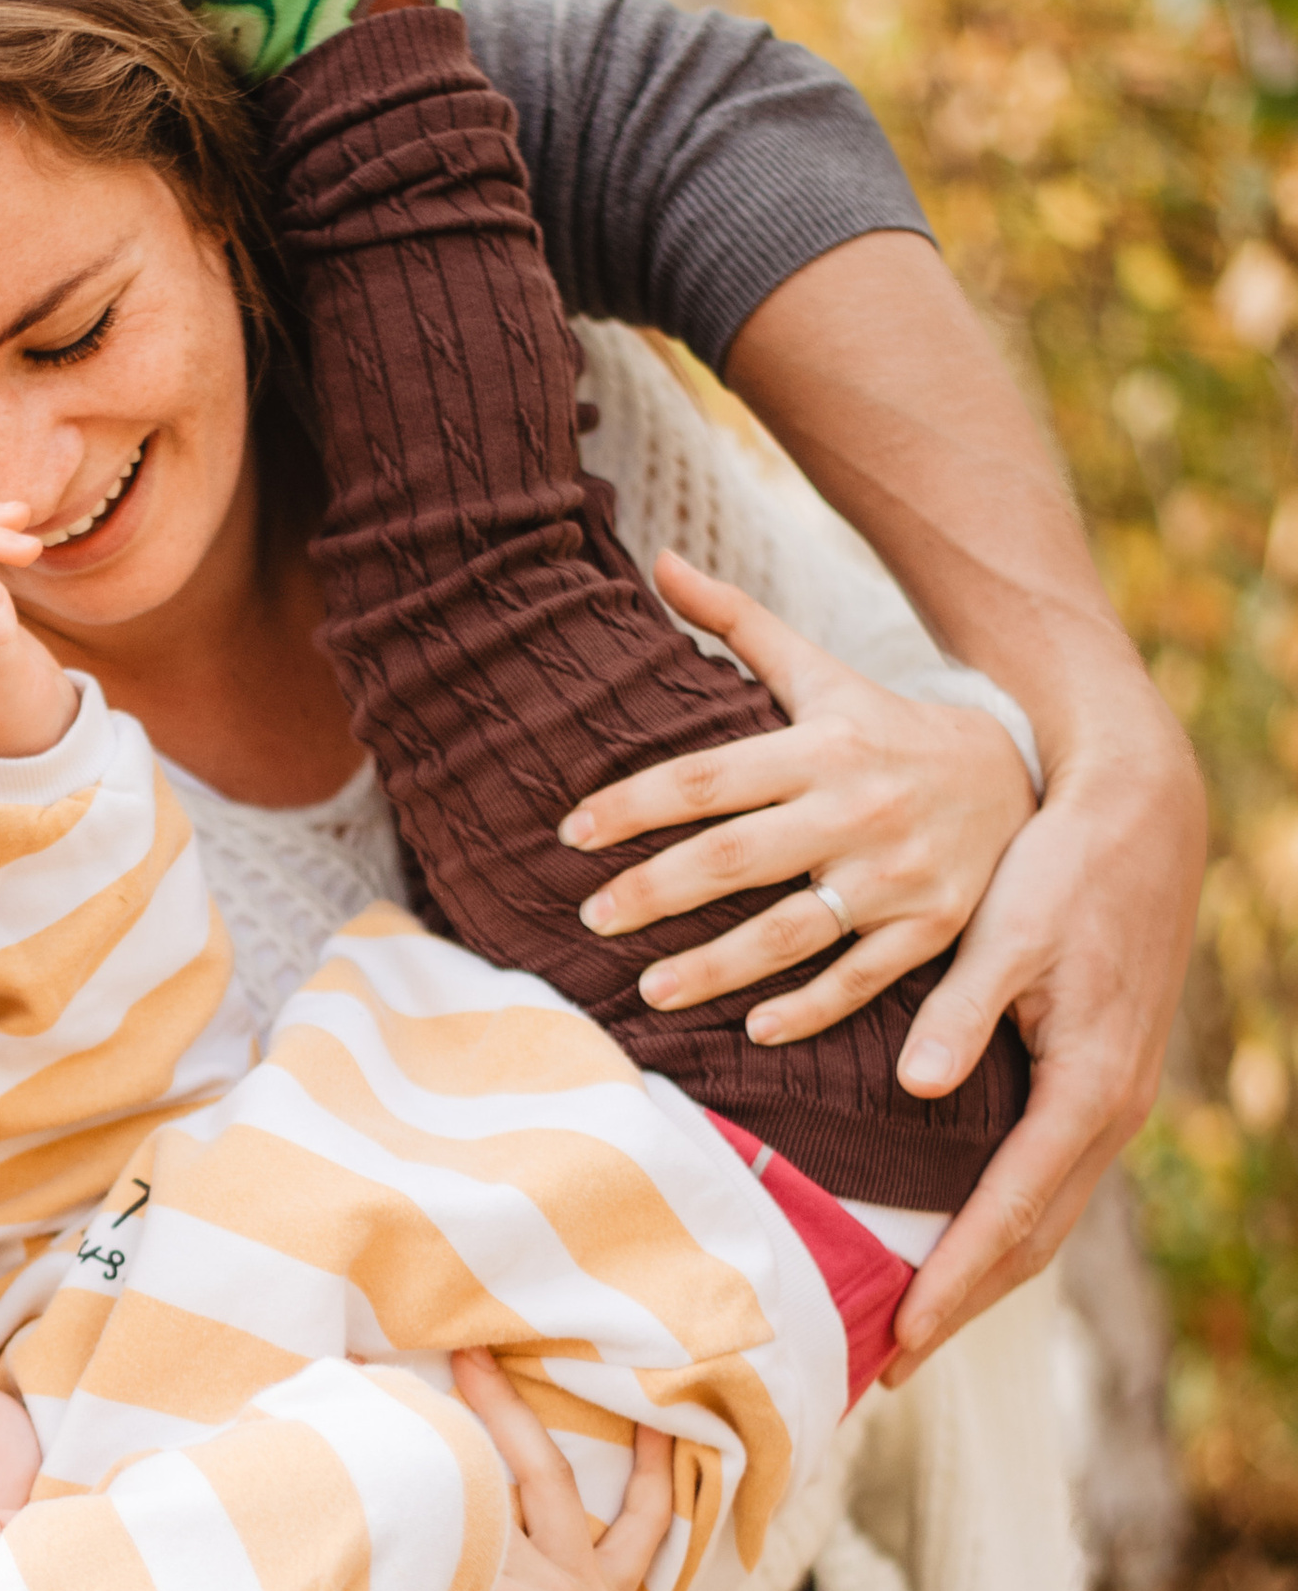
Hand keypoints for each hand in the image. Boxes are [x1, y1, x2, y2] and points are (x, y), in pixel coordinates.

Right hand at [253, 1361, 673, 1590]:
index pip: (439, 1518)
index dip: (386, 1456)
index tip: (342, 1398)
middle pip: (490, 1483)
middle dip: (443, 1419)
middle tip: (384, 1363)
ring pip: (553, 1482)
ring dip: (516, 1416)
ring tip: (474, 1359)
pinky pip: (644, 1534)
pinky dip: (659, 1479)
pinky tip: (657, 1425)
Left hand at [557, 554, 1035, 1042]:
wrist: (1017, 777)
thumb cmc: (888, 728)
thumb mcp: (823, 672)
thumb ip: (739, 623)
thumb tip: (661, 560)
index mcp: (823, 747)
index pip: (709, 777)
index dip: (635, 804)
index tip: (572, 833)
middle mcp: (856, 812)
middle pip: (737, 857)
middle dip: (656, 890)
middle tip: (589, 917)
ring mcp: (896, 878)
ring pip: (791, 931)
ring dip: (715, 967)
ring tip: (645, 989)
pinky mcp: (928, 932)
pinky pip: (860, 981)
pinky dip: (808, 1009)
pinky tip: (752, 1030)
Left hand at [885, 697, 1205, 1364]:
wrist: (1141, 820)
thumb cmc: (1066, 868)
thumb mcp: (1008, 932)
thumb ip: (958, 1011)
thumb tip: (913, 1085)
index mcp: (1087, 1085)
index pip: (1009, 1211)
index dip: (952, 1280)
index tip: (898, 1333)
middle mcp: (1110, 1110)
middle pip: (1032, 1240)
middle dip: (962, 1306)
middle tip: (888, 1364)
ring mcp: (1113, 1103)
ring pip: (1046, 1219)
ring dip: (983, 1279)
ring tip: (914, 1331)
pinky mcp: (1100, 1085)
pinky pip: (1049, 1183)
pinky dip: (1004, 1230)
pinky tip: (959, 1248)